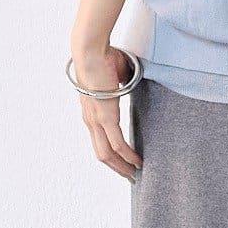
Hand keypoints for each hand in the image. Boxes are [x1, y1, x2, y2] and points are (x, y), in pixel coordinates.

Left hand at [71, 43, 142, 179]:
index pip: (99, 140)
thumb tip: (131, 78)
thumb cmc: (102, 56)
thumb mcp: (115, 74)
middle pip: (101, 154)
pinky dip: (128, 155)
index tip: (123, 162)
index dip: (111, 154)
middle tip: (130, 176)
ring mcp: (96, 120)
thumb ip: (122, 81)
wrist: (90, 51)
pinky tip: (137, 162)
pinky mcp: (105, 117)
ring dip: (122, 166)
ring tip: (135, 174)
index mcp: (91, 112)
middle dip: (116, 167)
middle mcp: (90, 120)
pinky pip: (117, 143)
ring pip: (107, 153)